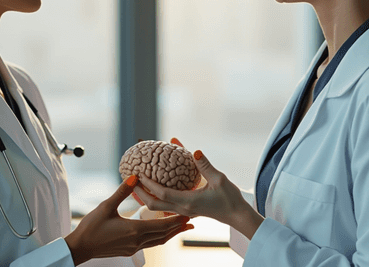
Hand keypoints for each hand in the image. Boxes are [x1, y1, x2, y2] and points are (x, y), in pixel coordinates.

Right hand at [64, 175, 193, 264]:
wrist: (80, 247)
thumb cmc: (91, 226)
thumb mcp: (106, 206)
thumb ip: (122, 191)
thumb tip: (135, 176)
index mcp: (134, 230)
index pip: (162, 226)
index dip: (176, 220)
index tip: (188, 214)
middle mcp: (137, 241)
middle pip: (164, 235)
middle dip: (178, 228)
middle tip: (192, 221)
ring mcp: (134, 247)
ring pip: (158, 241)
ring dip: (170, 234)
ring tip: (182, 227)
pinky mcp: (129, 250)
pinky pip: (150, 244)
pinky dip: (159, 237)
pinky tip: (160, 231)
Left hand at [133, 147, 263, 239]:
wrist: (237, 216)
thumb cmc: (230, 198)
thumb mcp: (219, 179)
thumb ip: (205, 166)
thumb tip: (195, 151)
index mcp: (188, 201)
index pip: (162, 193)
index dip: (149, 183)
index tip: (139, 172)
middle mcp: (183, 209)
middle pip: (154, 204)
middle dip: (140, 193)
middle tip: (131, 179)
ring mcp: (184, 212)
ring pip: (158, 207)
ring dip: (146, 197)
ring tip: (137, 185)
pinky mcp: (187, 211)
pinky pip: (166, 206)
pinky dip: (157, 198)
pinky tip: (155, 190)